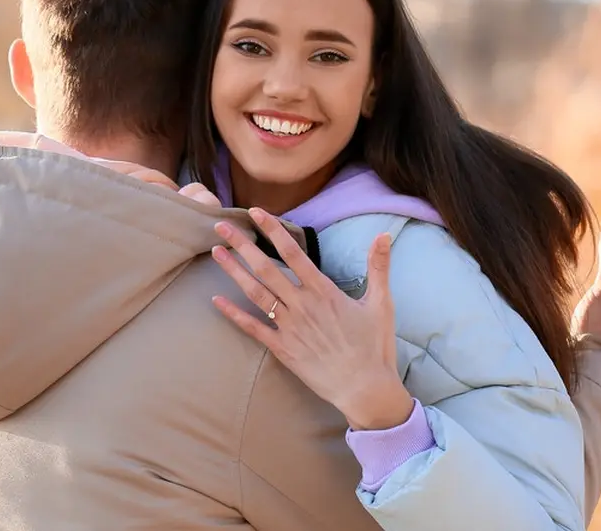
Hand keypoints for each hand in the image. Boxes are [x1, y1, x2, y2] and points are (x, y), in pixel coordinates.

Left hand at [210, 208, 413, 430]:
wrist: (364, 388)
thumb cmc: (374, 346)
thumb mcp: (381, 303)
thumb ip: (379, 266)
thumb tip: (384, 235)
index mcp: (323, 291)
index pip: (293, 253)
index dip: (273, 230)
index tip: (256, 213)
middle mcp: (302, 305)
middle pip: (266, 268)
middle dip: (242, 245)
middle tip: (222, 226)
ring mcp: (289, 327)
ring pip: (255, 293)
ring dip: (234, 272)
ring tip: (216, 252)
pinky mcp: (282, 349)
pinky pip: (253, 328)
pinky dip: (234, 314)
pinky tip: (215, 300)